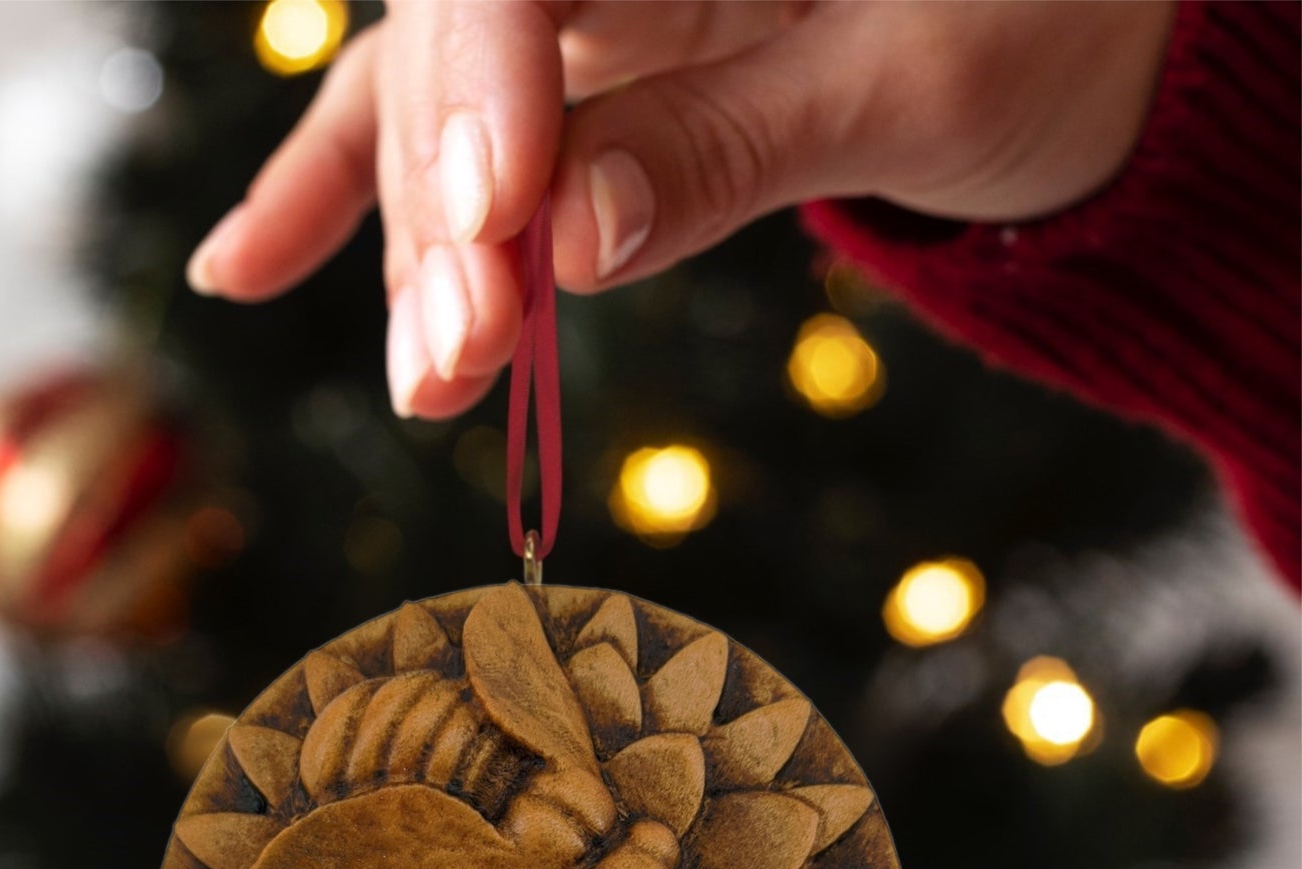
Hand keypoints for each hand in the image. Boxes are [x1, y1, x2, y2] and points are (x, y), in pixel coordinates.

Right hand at [186, 0, 1174, 418]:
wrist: (1071, 42)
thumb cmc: (1035, 30)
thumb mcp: (907, 85)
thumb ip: (731, 143)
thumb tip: (565, 242)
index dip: (484, 84)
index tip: (489, 233)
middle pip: (462, 45)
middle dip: (447, 211)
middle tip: (454, 361)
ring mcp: (575, 6)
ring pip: (438, 115)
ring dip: (414, 259)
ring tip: (426, 385)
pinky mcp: (569, 74)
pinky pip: (435, 130)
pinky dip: (341, 202)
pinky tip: (243, 269)